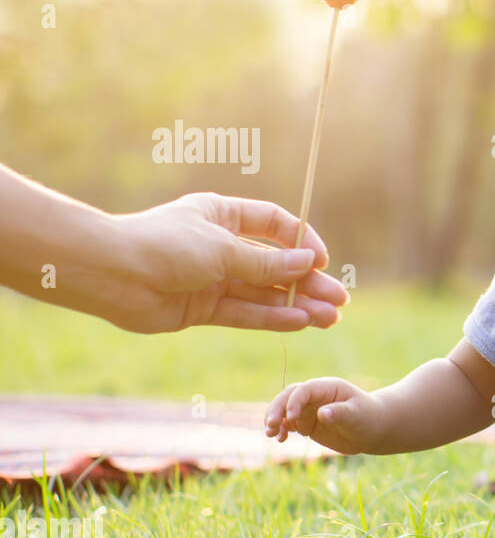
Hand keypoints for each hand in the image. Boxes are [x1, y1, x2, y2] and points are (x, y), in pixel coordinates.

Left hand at [113, 192, 348, 332]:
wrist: (111, 274)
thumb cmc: (163, 246)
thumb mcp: (224, 248)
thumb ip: (268, 262)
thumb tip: (309, 263)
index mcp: (222, 215)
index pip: (274, 224)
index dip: (302, 241)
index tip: (323, 261)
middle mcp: (221, 246)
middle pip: (275, 264)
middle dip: (308, 282)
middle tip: (340, 299)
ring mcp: (213, 278)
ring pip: (265, 292)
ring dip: (298, 304)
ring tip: (330, 318)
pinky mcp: (203, 308)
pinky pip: (246, 312)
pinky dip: (273, 318)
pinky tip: (301, 322)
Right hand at [265, 377, 383, 454]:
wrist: (371, 429)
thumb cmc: (367, 417)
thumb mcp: (357, 415)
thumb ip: (340, 413)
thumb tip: (322, 414)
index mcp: (327, 387)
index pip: (304, 390)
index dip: (294, 402)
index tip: (291, 418)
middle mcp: (314, 396)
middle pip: (288, 396)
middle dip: (277, 409)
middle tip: (271, 426)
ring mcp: (308, 409)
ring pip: (284, 410)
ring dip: (274, 420)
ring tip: (271, 434)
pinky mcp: (306, 423)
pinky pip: (288, 424)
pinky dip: (281, 430)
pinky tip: (280, 439)